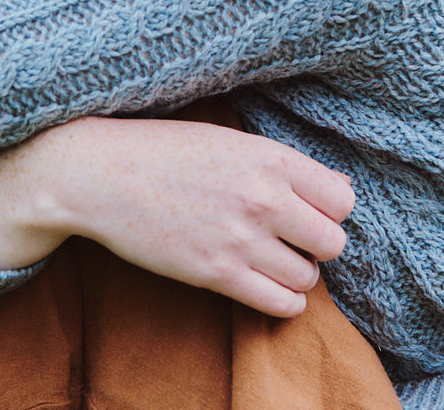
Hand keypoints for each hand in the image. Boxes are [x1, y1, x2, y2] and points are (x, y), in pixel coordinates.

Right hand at [0, 115, 354, 316]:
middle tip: (292, 238)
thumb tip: (340, 189)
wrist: (101, 174)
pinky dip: (283, 300)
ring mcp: (241, 239)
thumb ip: (284, 164)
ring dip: (297, 271)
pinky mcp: (216, 274)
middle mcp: (263, 198)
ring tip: (271, 258)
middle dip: (318, 243)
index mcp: (269, 157)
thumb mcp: (229, 140)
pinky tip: (264, 283)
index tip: (310, 209)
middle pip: (334, 241)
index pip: (342, 199)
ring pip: (309, 277)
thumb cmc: (163, 150)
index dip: (330, 208)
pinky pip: (281, 304)